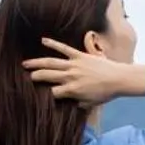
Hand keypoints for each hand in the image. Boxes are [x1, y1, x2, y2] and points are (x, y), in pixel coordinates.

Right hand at [23, 38, 143, 105]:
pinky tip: (43, 40)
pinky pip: (64, 48)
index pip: (53, 93)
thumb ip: (77, 104)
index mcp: (72, 90)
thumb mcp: (90, 104)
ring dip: (37, 62)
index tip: (39, 95)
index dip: (45, 95)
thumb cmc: (106, 93)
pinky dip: (53, 43)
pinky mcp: (80, 55)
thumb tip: (68, 105)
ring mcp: (74, 65)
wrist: (119, 79)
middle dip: (35, 77)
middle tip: (25, 77)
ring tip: (25, 63)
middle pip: (47, 76)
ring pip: (51, 62)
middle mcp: (70, 77)